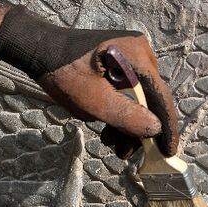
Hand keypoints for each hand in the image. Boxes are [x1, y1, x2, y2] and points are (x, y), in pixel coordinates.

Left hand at [0, 3, 178, 156]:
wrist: (38, 51)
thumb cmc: (63, 72)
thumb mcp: (93, 101)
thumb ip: (126, 116)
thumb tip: (156, 131)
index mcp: (137, 56)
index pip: (160, 97)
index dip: (167, 128)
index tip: (169, 153)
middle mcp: (141, 54)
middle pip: (150, 101)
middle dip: (138, 130)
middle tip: (125, 154)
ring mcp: (132, 59)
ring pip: (139, 101)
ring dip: (127, 125)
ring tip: (111, 144)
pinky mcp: (122, 65)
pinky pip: (129, 94)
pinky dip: (121, 112)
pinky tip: (109, 130)